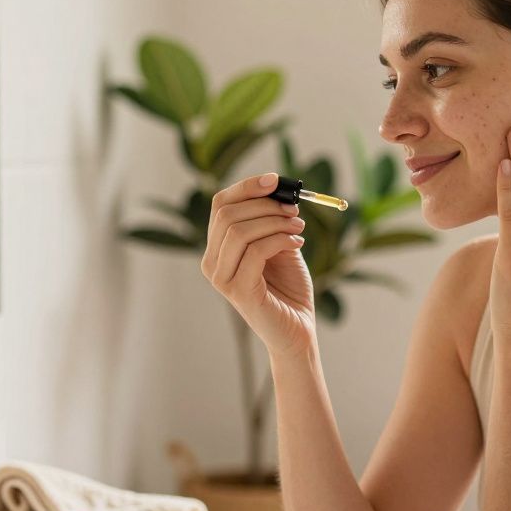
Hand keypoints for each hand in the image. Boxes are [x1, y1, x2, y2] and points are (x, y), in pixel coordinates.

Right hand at [202, 172, 317, 358]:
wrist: (297, 330)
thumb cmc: (288, 288)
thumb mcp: (280, 244)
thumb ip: (272, 220)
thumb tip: (277, 188)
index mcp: (217, 248)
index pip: (221, 205)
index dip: (247, 187)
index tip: (276, 180)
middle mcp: (212, 262)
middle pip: (227, 214)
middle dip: (265, 205)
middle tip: (294, 210)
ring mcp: (222, 278)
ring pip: (239, 231)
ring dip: (274, 221)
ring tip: (299, 226)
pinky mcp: (239, 291)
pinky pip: (255, 251)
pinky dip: (279, 239)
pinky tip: (297, 243)